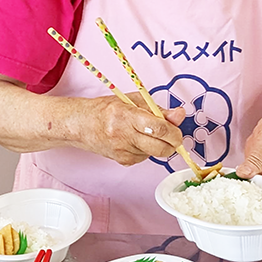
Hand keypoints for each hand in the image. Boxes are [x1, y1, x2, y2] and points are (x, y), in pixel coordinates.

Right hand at [70, 94, 186, 165]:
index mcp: (127, 116)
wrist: (81, 125)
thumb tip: (180, 115)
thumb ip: (158, 110)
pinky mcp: (122, 161)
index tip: (177, 131)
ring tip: (143, 133)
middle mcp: (124, 135)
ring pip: (155, 153)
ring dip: (156, 145)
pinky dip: (145, 150)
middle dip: (171, 143)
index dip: (174, 132)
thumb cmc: (105, 110)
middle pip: (161, 148)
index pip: (159, 128)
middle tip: (170, 135)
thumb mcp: (133, 101)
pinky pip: (145, 158)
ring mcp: (123, 151)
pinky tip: (133, 140)